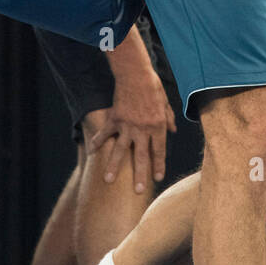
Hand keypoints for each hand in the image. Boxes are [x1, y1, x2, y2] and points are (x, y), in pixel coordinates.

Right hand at [84, 67, 176, 192]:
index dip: (158, 165)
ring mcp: (127, 125)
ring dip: (114, 166)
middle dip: (139, 175)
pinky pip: (105, 133)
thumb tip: (174, 130)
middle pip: (141, 156)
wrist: (135, 74)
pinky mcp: (115, 119)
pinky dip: (97, 142)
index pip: (159, 151)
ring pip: (120, 150)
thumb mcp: (166, 103)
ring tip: (108, 181)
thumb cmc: (153, 86)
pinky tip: (91, 152)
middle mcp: (142, 129)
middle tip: (138, 190)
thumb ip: (169, 118)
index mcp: (158, 126)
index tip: (157, 178)